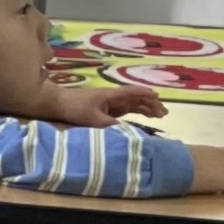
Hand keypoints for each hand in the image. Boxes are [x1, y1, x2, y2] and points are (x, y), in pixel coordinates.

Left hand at [44, 80, 161, 127]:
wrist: (59, 104)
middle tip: (164, 112)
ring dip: (146, 108)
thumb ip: (110, 125)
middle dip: (150, 104)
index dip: (144, 94)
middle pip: (136, 99)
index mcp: (111, 95)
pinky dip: (138, 112)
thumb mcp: (93, 118)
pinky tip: (146, 116)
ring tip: (160, 115)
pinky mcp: (108, 110)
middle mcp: (114, 97)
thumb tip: (127, 131)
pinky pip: (127, 110)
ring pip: (133, 104)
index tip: (157, 96)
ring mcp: (112, 103)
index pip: (131, 92)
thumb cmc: (75, 108)